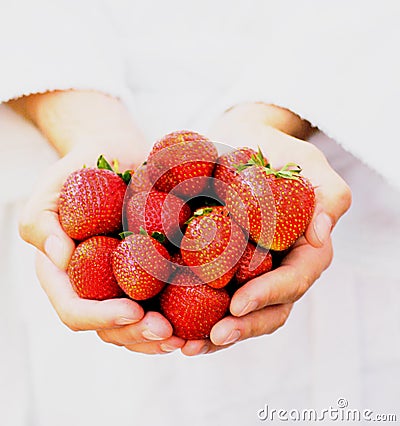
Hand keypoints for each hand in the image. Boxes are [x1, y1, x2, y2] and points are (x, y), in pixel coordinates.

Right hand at [16, 90, 184, 353]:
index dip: (101, 317)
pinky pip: (162, 304)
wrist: (115, 155)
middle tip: (167, 332)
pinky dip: (179, 318)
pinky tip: (198, 323)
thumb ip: (42, 223)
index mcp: (66, 275)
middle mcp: (94, 287)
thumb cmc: (79, 172)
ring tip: (186, 339)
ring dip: (159, 338)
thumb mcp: (51, 191)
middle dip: (138, 334)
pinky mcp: (151, 274)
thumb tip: (60, 257)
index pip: (75, 309)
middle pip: (110, 327)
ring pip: (137, 325)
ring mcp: (123, 284)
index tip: (133, 310)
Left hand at [181, 102, 350, 355]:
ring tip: (187, 346)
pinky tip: (175, 328)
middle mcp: (279, 267)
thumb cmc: (276, 151)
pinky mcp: (225, 268)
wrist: (241, 140)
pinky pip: (215, 299)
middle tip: (212, 337)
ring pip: (243, 314)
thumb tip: (320, 234)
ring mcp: (253, 271)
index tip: (236, 305)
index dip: (269, 296)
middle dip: (242, 327)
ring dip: (217, 335)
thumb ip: (326, 195)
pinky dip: (198, 318)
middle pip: (270, 310)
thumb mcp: (307, 164)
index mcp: (302, 249)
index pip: (293, 280)